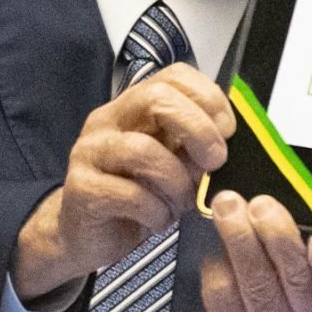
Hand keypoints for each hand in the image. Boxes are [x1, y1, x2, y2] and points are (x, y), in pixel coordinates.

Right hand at [12, 64, 233, 298]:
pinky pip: (129, 194)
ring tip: (182, 201)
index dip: (208, 96)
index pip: (173, 76)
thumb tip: (230, 140)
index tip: (228, 129)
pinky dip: (155, 211)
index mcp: (135, 107)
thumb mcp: (175, 164)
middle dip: (197, 128)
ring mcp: (90, 152)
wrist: (90, 236)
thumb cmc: (138, 195)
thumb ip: (196, 145)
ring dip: (176, 181)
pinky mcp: (81, 189)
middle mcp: (108, 121)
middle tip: (216, 161)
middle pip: (156, 99)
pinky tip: (158, 219)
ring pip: (142, 150)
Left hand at [185, 192, 311, 311]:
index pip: (297, 275)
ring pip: (224, 300)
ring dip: (218, 259)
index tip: (263, 206)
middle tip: (228, 204)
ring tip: (219, 232)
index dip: (278, 237)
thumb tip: (280, 216)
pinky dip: (205, 287)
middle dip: (240, 237)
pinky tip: (212, 271)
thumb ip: (309, 264)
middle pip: (256, 284)